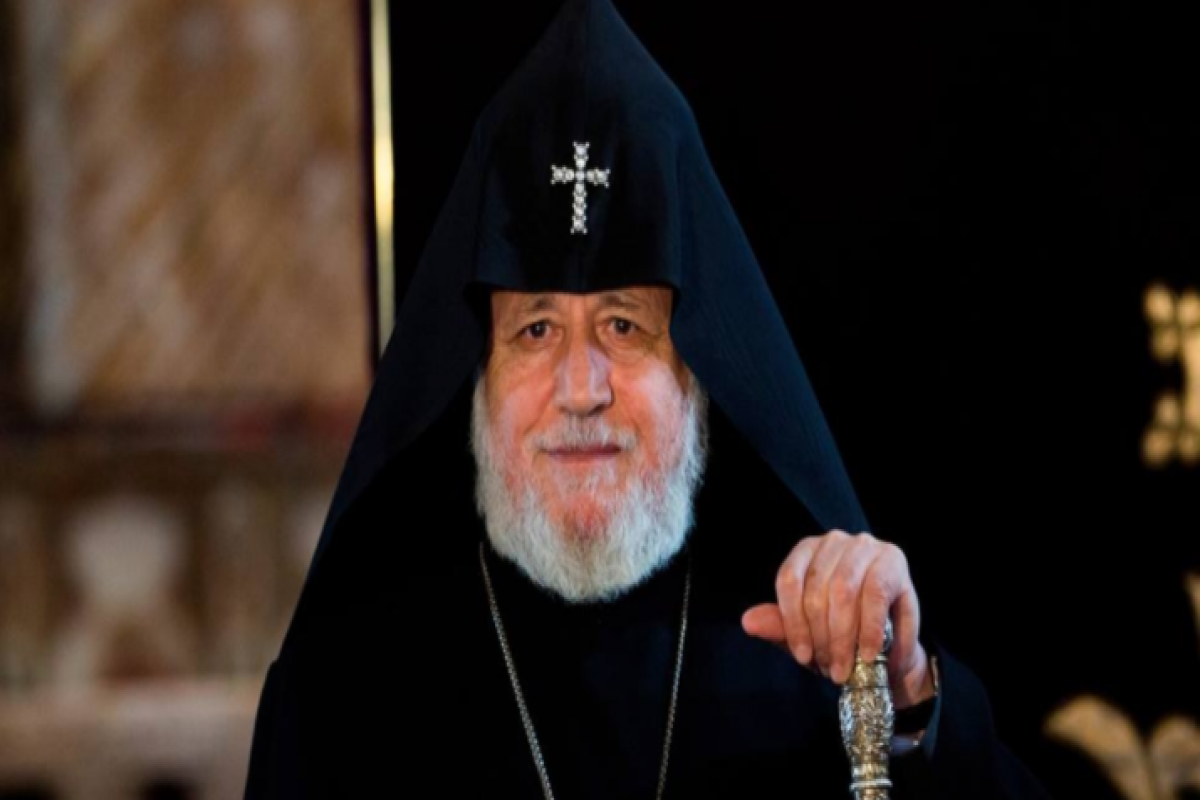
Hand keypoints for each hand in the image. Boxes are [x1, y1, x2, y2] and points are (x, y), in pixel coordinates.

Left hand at [741, 529, 934, 708]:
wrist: (891, 650)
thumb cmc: (844, 635)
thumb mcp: (808, 634)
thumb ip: (780, 627)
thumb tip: (748, 622)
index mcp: (806, 551)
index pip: (789, 580)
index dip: (793, 623)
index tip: (802, 656)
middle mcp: (833, 541)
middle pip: (817, 589)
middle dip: (822, 635)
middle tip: (830, 667)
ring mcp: (864, 546)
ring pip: (844, 591)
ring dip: (844, 636)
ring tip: (846, 666)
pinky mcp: (892, 561)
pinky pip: (875, 595)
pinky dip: (869, 629)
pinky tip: (868, 654)